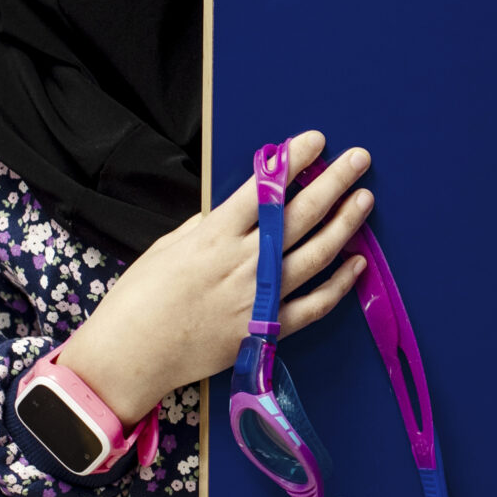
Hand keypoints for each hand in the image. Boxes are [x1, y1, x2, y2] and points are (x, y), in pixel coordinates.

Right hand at [53, 130, 371, 424]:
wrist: (131, 356)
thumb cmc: (140, 297)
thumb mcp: (169, 245)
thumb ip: (209, 226)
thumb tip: (238, 211)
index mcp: (214, 236)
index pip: (263, 190)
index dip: (292, 161)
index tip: (316, 140)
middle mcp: (242, 263)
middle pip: (299, 216)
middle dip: (332, 183)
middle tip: (358, 159)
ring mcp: (258, 299)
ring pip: (315, 256)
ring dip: (344, 225)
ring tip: (364, 199)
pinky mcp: (265, 331)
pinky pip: (313, 307)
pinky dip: (339, 285)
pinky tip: (357, 263)